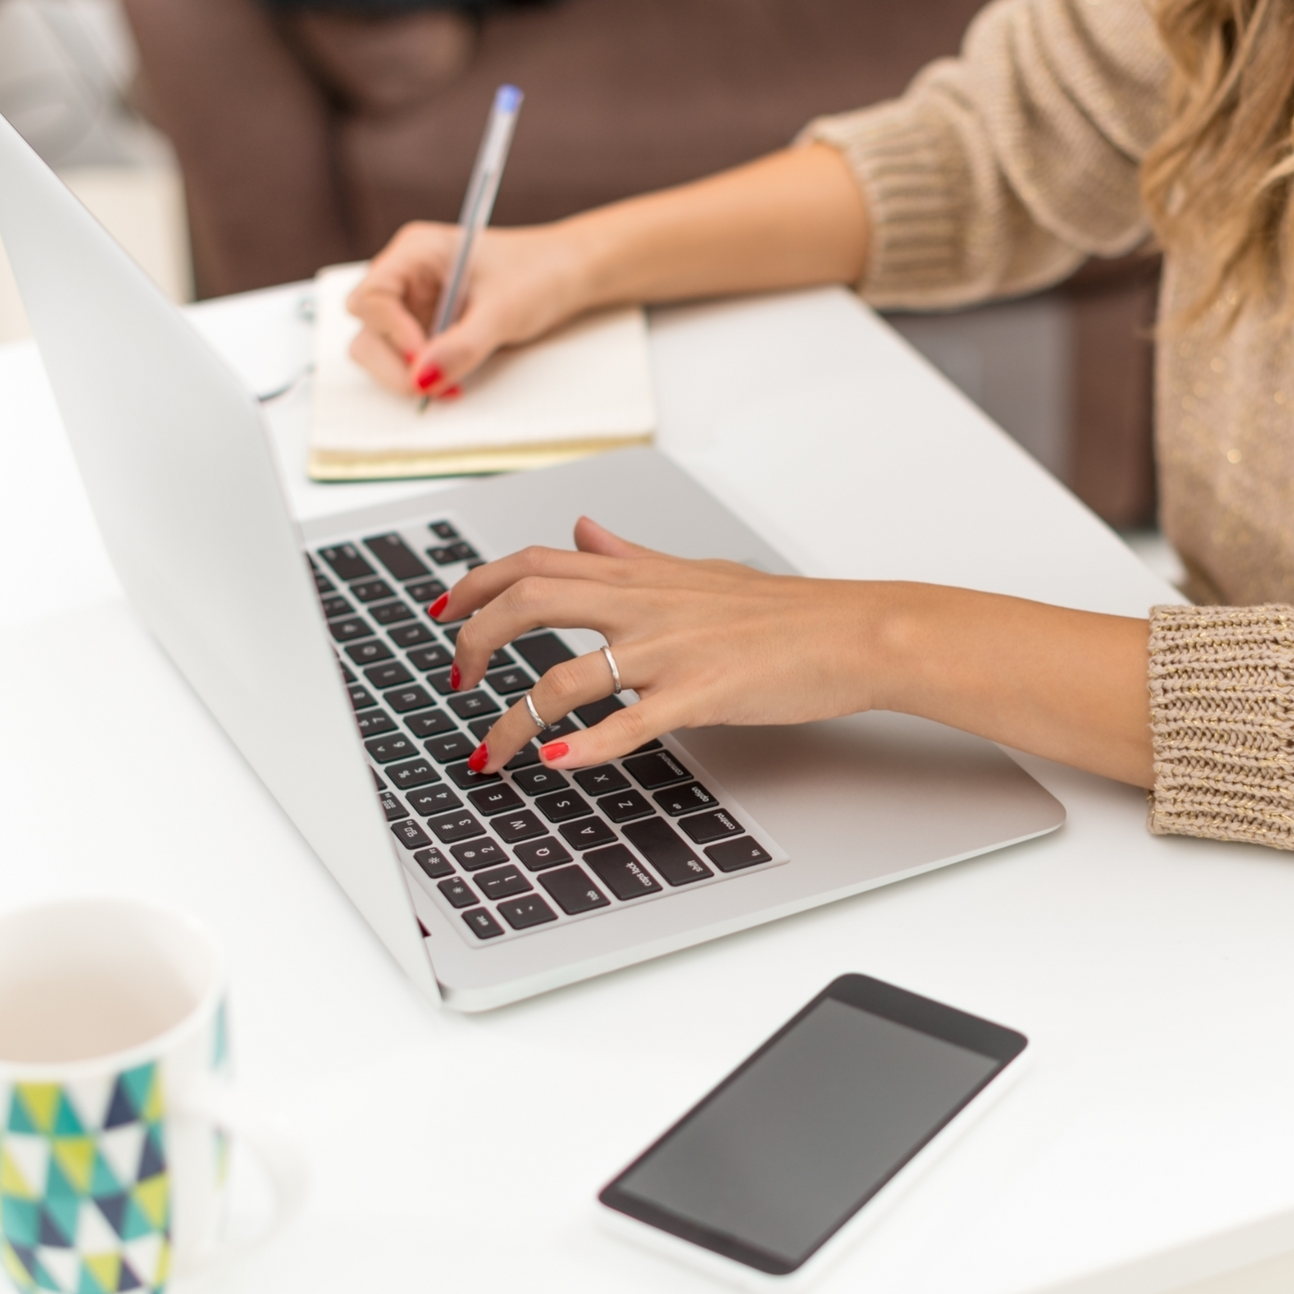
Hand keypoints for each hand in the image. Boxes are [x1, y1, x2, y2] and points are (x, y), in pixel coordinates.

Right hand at [343, 143, 869, 403]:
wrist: (618, 264)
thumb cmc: (576, 265)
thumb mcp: (525, 299)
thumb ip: (472, 336)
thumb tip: (434, 371)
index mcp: (422, 246)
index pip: (369, 292)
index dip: (383, 333)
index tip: (416, 367)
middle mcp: (423, 273)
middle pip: (369, 322)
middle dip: (390, 356)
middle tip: (428, 387)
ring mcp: (437, 303)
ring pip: (393, 346)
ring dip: (412, 371)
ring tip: (447, 390)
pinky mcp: (459, 330)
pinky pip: (426, 360)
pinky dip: (435, 378)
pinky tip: (456, 390)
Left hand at [438, 518, 907, 773]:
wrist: (850, 632)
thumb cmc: (781, 612)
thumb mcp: (694, 572)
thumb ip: (630, 557)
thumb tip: (583, 531)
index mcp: (637, 578)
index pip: (533, 563)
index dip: (476, 584)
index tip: (444, 611)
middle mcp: (642, 606)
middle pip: (527, 603)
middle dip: (474, 642)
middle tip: (455, 682)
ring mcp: (668, 651)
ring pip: (563, 677)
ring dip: (511, 721)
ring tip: (489, 754)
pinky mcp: (699, 695)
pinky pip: (627, 723)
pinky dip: (582, 746)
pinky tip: (553, 762)